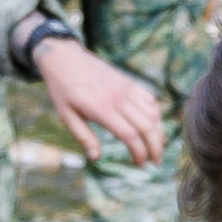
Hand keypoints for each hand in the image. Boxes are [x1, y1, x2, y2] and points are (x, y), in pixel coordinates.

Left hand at [34, 40, 165, 165]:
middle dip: (155, 146)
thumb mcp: (66, 116)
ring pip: (152, 112)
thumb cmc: (63, 89)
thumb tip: (95, 158)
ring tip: (158, 147)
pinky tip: (154, 126)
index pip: (129, 135)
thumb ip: (83, 137)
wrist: (65, 57)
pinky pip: (150, 99)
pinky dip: (156, 114)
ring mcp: (125, 88)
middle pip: (146, 126)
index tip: (140, 164)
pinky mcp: (128, 82)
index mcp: (101, 109)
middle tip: (156, 161)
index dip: (139, 152)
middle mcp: (118, 98)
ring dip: (159, 132)